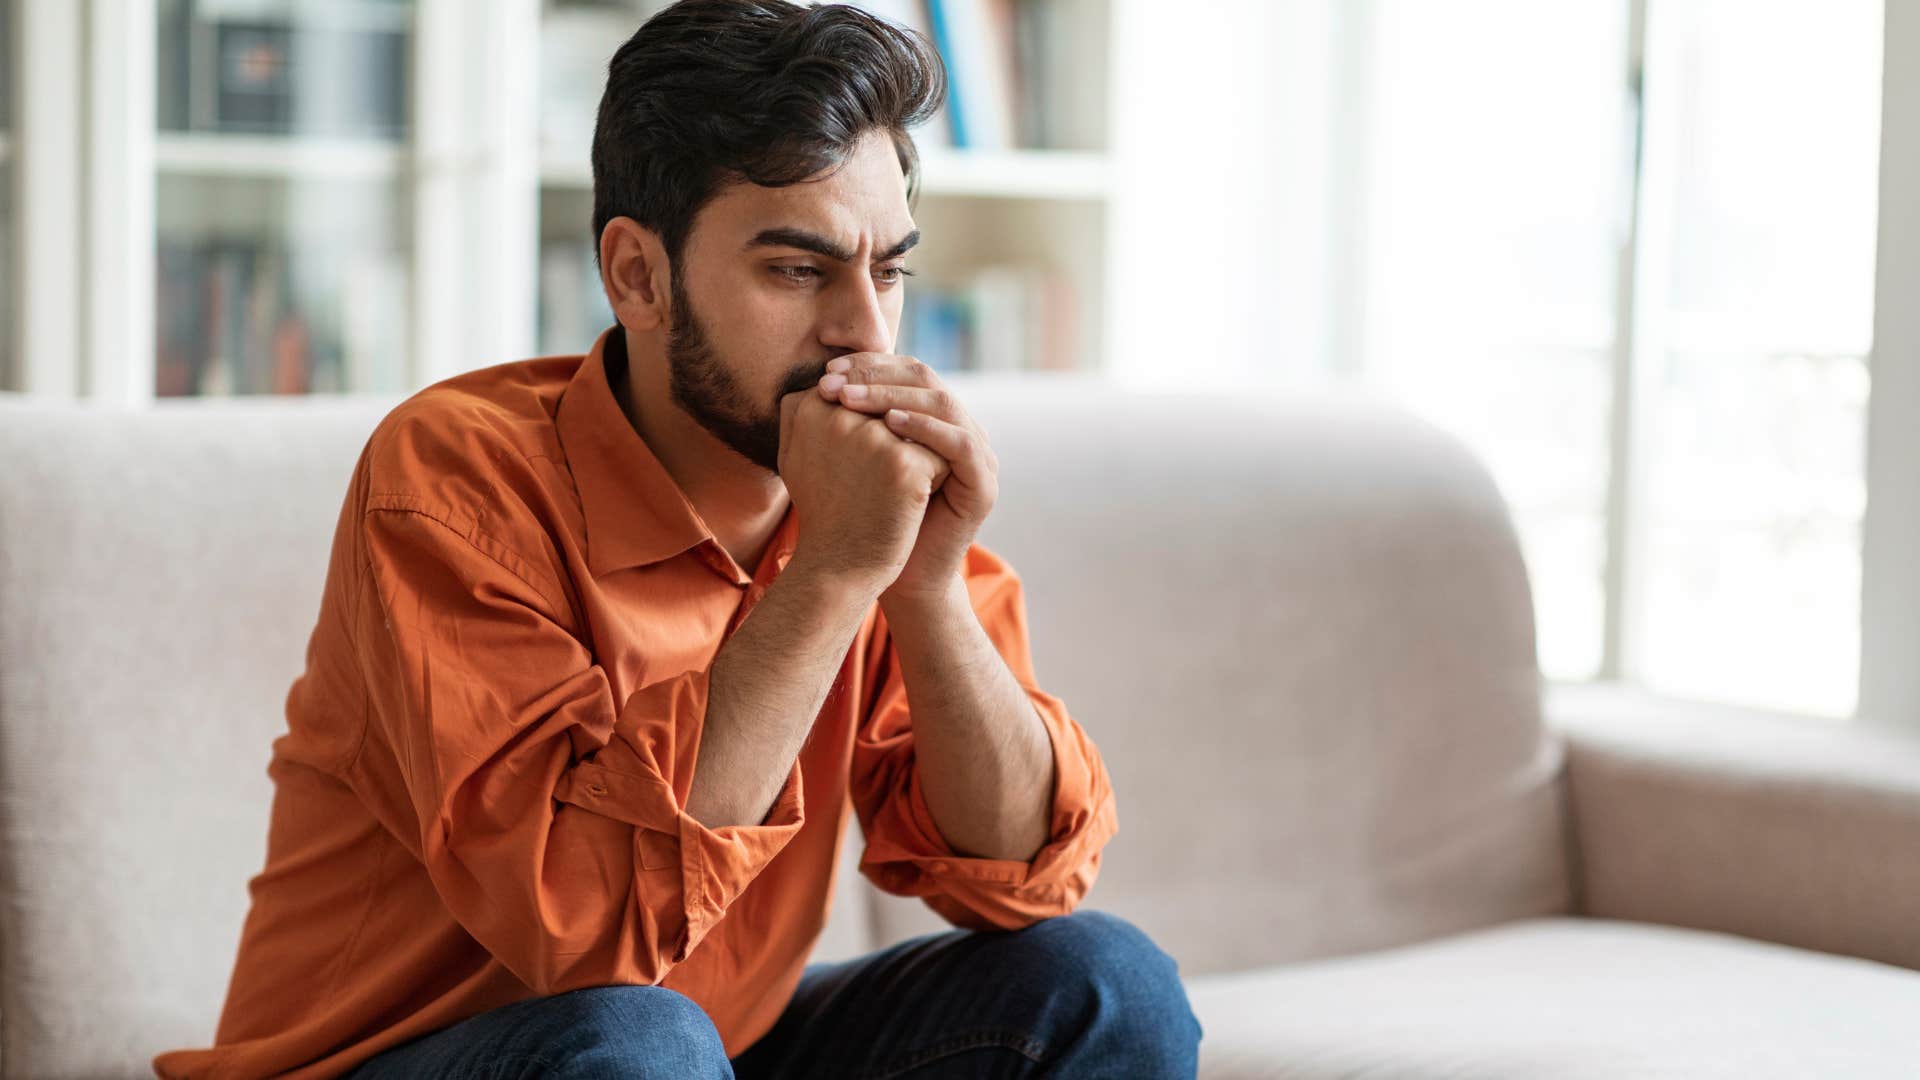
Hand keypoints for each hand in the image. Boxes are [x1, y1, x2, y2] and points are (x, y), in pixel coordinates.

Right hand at [778, 380, 950, 598]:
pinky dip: (935, 476)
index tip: (867, 458)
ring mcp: (871, 435)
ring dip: (920, 451)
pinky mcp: (903, 461)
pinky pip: (938, 451)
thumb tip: (826, 378)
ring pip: (920, 424)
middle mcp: (837, 412)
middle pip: (894, 401)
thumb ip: (805, 411)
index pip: (862, 385)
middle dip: (902, 431)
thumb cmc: (823, 512)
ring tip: (898, 489)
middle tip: (884, 478)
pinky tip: (915, 503)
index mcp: (807, 405)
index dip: (877, 415)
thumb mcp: (797, 455)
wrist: (839, 566)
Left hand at [815, 353, 998, 603]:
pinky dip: (926, 429)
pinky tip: (889, 426)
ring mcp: (978, 455)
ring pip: (942, 403)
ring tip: (850, 399)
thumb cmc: (869, 517)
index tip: (826, 370)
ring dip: (893, 396)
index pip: (905, 371)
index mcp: (933, 418)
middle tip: (835, 380)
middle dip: (876, 375)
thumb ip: (843, 424)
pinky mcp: (984, 484)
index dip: (868, 365)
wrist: (897, 575)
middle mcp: (960, 428)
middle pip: (925, 379)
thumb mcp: (852, 461)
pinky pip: (960, 443)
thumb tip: (810, 383)